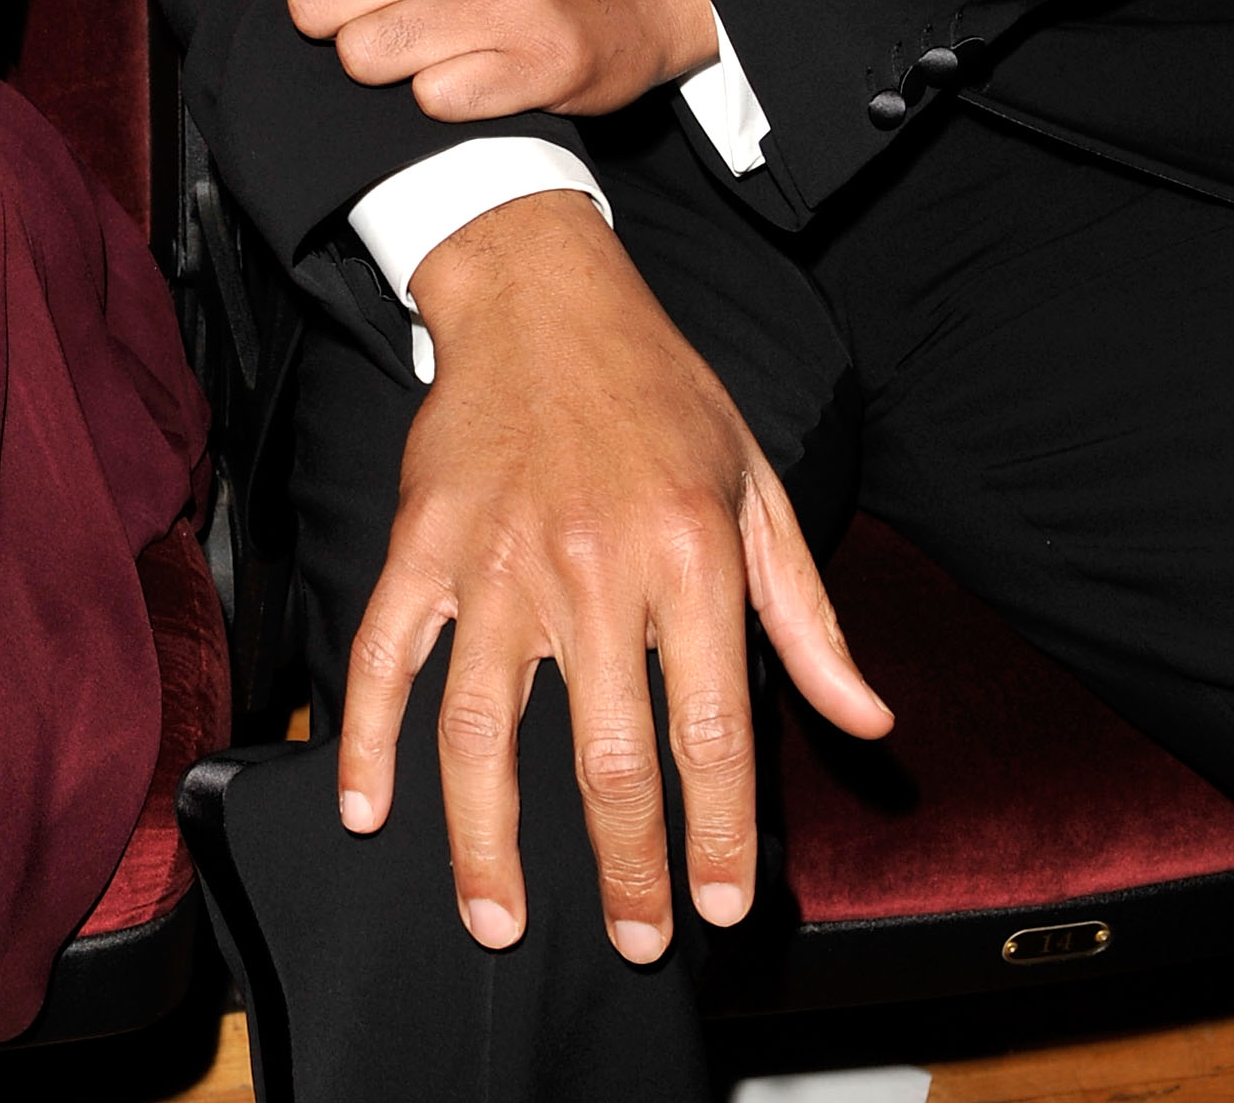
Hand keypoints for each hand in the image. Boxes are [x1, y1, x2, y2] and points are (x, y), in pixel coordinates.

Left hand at [229, 0, 716, 120]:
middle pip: (317, 5)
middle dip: (334, 21)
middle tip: (381, 16)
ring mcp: (504, 5)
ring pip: (363, 57)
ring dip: (381, 63)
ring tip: (421, 46)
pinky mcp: (535, 69)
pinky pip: (430, 100)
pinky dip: (439, 96)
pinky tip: (466, 72)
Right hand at [340, 193, 889, 958]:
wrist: (543, 293)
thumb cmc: (659, 389)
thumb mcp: (755, 485)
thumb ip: (805, 615)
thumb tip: (865, 721)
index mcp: (687, 553)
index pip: (710, 730)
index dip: (716, 834)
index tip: (717, 906)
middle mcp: (592, 565)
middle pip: (604, 755)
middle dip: (624, 866)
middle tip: (633, 940)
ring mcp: (495, 558)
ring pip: (482, 730)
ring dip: (488, 842)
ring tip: (501, 920)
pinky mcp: (423, 541)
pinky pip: (385, 656)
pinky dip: (367, 740)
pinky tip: (370, 812)